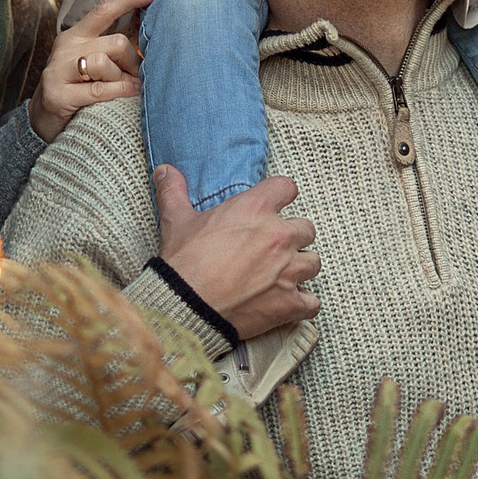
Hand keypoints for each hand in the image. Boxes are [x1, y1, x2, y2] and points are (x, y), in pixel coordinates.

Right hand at [30, 0, 155, 142]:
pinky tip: (126, 95)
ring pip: (105, 63)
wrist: (42, 120)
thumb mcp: (93, 64)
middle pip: (116, 42)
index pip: (105, 10)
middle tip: (137, 77)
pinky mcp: (57, 94)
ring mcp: (58, 70)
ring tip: (126, 89)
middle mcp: (66, 47)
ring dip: (123, 79)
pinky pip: (98, 89)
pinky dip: (118, 92)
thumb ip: (113, 50)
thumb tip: (150, 39)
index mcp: (76, 35)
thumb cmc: (78, 90)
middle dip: (133, 61)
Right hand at [154, 166, 320, 341]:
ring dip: (300, 268)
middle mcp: (279, 236)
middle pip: (306, 228)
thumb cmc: (183, 263)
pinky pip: (312, 302)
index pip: (287, 188)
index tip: (272, 206)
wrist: (185, 307)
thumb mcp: (176, 221)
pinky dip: (302, 304)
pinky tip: (288, 303)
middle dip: (292, 237)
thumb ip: (174, 192)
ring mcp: (289, 270)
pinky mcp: (289, 302)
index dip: (280, 196)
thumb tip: (164, 171)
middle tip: (272, 249)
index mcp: (256, 209)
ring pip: (313, 263)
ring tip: (282, 275)